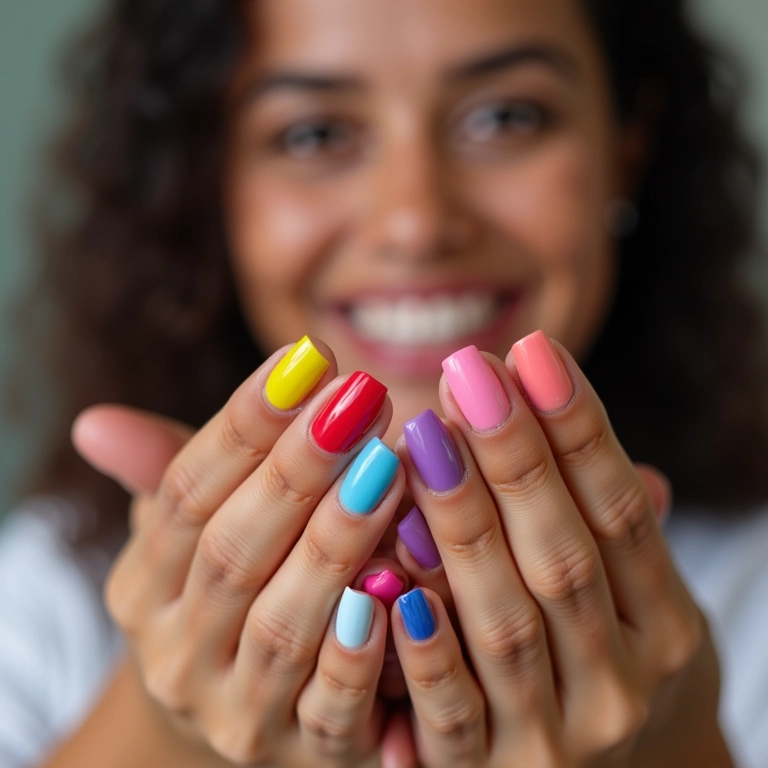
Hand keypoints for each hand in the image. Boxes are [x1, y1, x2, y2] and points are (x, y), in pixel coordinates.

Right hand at [74, 338, 404, 766]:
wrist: (248, 711)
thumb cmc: (234, 592)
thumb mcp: (193, 536)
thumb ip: (165, 476)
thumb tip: (95, 423)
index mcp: (143, 586)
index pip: (185, 492)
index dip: (247, 423)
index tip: (308, 358)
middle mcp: (175, 652)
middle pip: (233, 548)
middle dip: (298, 467)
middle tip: (360, 395)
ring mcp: (234, 711)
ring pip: (282, 621)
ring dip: (334, 540)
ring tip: (387, 464)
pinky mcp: (300, 756)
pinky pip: (329, 708)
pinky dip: (356, 655)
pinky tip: (394, 593)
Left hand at [388, 334, 731, 767]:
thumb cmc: (600, 651)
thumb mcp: (632, 595)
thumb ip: (601, 515)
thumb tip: (560, 402)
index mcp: (664, 628)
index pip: (620, 514)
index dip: (579, 429)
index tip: (533, 351)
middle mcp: (621, 686)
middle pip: (562, 557)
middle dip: (515, 458)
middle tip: (470, 371)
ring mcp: (555, 742)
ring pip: (505, 624)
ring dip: (463, 525)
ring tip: (424, 435)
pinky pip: (450, 715)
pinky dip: (427, 648)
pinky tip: (393, 575)